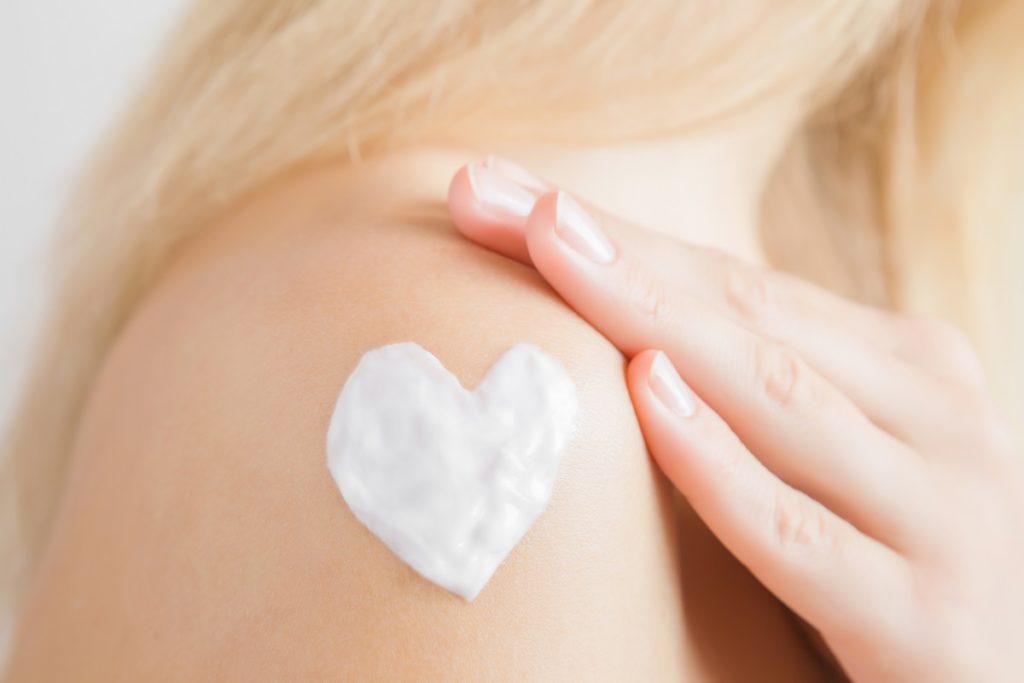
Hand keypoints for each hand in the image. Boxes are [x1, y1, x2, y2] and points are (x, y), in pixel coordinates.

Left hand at [447, 157, 1023, 680]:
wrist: (1012, 678)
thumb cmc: (903, 559)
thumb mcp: (840, 457)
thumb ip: (763, 392)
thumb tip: (624, 332)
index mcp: (905, 366)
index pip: (734, 282)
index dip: (616, 234)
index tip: (502, 192)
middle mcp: (932, 416)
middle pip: (738, 313)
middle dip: (604, 249)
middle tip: (486, 193)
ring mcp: (939, 513)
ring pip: (771, 394)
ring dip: (649, 312)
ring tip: (551, 242)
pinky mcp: (923, 622)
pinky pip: (795, 536)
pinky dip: (718, 462)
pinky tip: (647, 395)